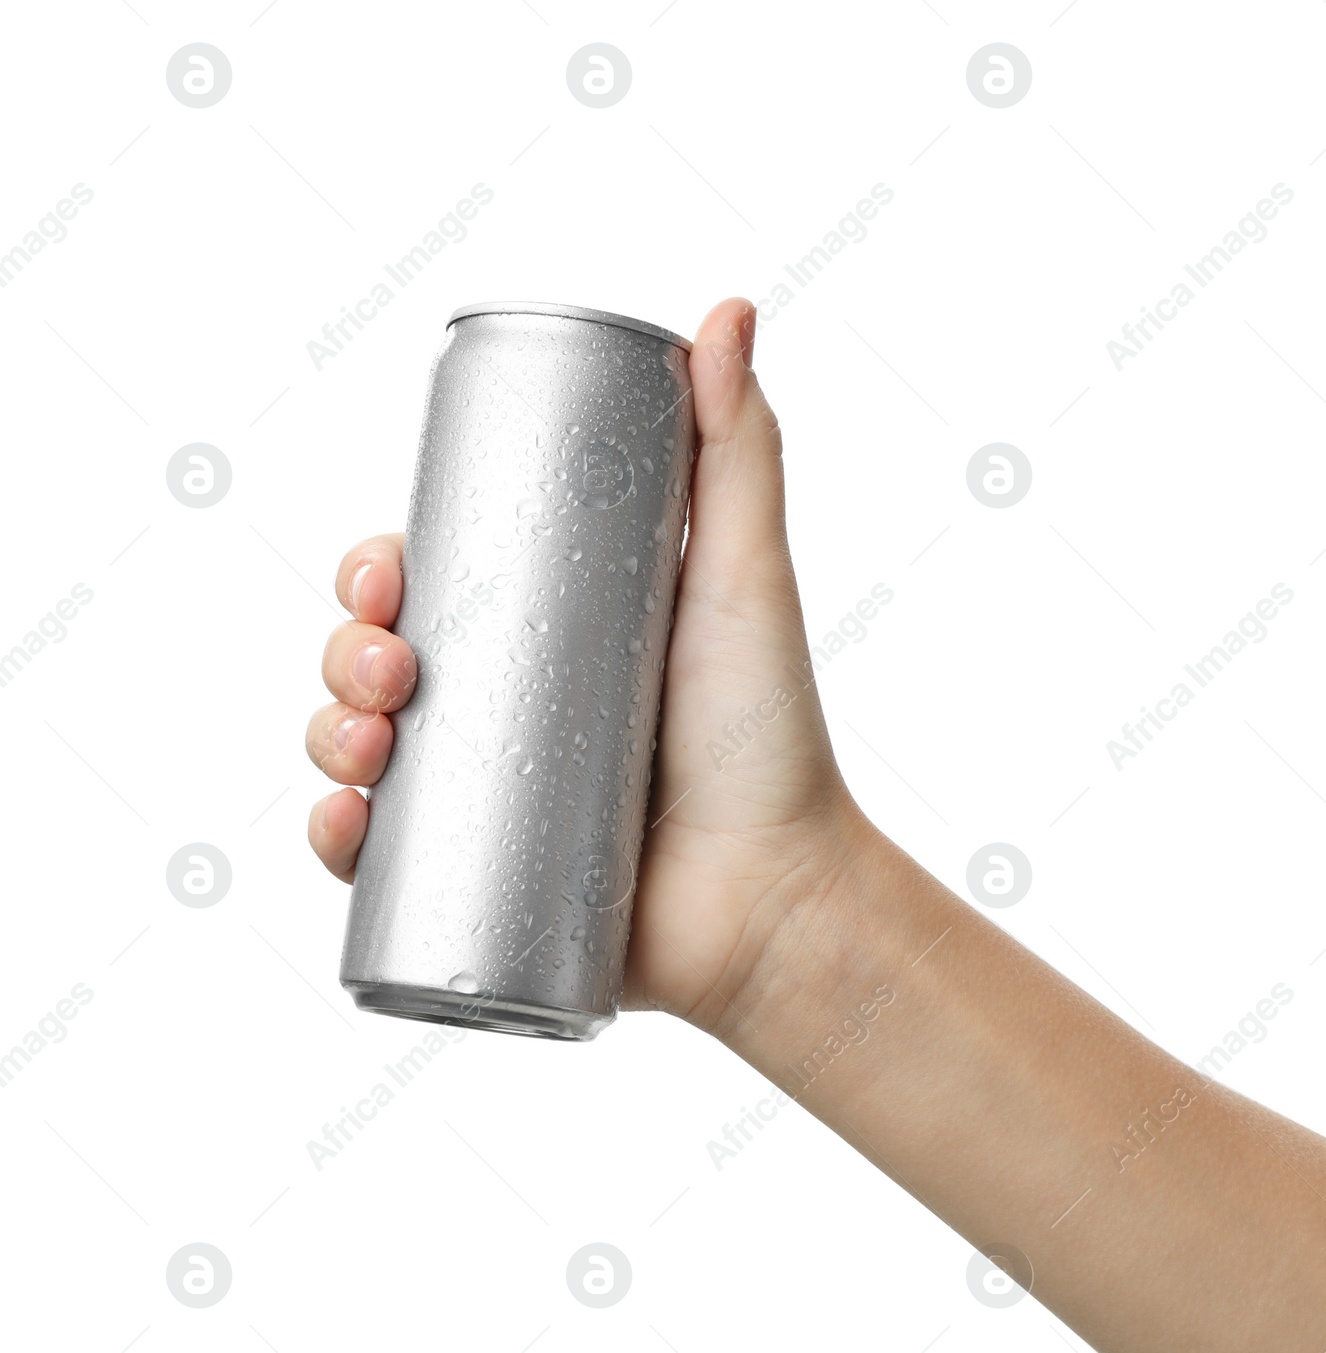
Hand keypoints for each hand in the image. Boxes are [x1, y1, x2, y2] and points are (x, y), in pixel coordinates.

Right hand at [306, 298, 861, 1028]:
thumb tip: (727, 310)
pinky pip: (376, 859)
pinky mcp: (478, 880)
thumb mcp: (745, 577)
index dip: (381, 567)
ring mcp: (488, 791)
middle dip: (344, 647)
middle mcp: (508, 703)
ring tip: (364, 743)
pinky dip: (337, 839)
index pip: (435, 580)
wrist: (777, 894)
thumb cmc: (769, 735)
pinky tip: (347, 825)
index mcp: (551, 629)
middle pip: (379, 658)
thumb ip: (739, 449)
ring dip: (325, 734)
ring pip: (360, 749)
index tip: (384, 569)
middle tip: (382, 662)